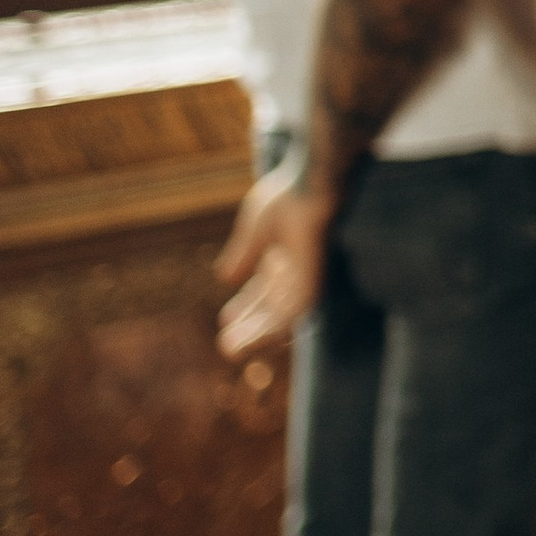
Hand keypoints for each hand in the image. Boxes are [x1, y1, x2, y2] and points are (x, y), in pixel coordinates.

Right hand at [216, 167, 334, 360]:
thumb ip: (243, 254)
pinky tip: (250, 340)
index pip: (263, 295)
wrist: (309, 186)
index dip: (244, 310)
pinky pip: (288, 319)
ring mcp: (304, 282)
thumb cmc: (287, 197)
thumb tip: (224, 277)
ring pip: (279, 322)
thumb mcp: (255, 230)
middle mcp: (294, 276)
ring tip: (230, 349)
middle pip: (271, 313)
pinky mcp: (311, 287)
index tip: (225, 323)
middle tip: (226, 348)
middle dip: (249, 330)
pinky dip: (268, 332)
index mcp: (282, 261)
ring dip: (255, 338)